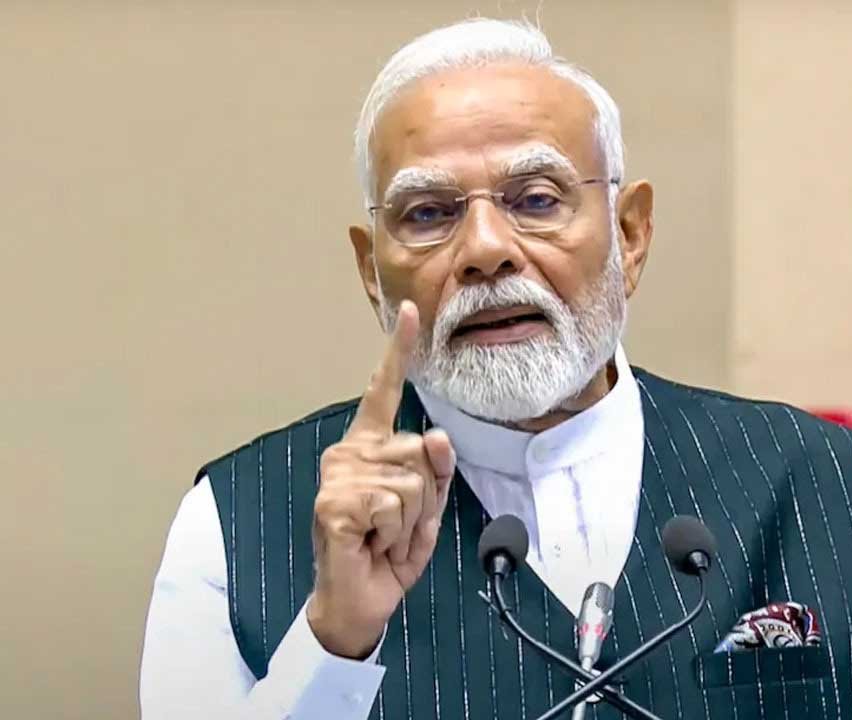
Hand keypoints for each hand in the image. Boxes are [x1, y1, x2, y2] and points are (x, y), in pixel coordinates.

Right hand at [307, 300, 455, 658]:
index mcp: (369, 447)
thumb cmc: (388, 551)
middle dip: (426, 497)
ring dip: (411, 521)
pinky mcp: (333, 503)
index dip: (398, 351)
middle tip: (396, 525)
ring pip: (413, 481)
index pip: (385, 392)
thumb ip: (437, 470)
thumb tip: (436, 434)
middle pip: (421, 450)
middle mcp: (348, 453)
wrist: (360, 600)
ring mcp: (338, 476)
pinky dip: (395, 533)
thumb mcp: (428, 508)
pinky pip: (394, 505)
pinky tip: (371, 543)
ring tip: (384, 536)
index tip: (409, 312)